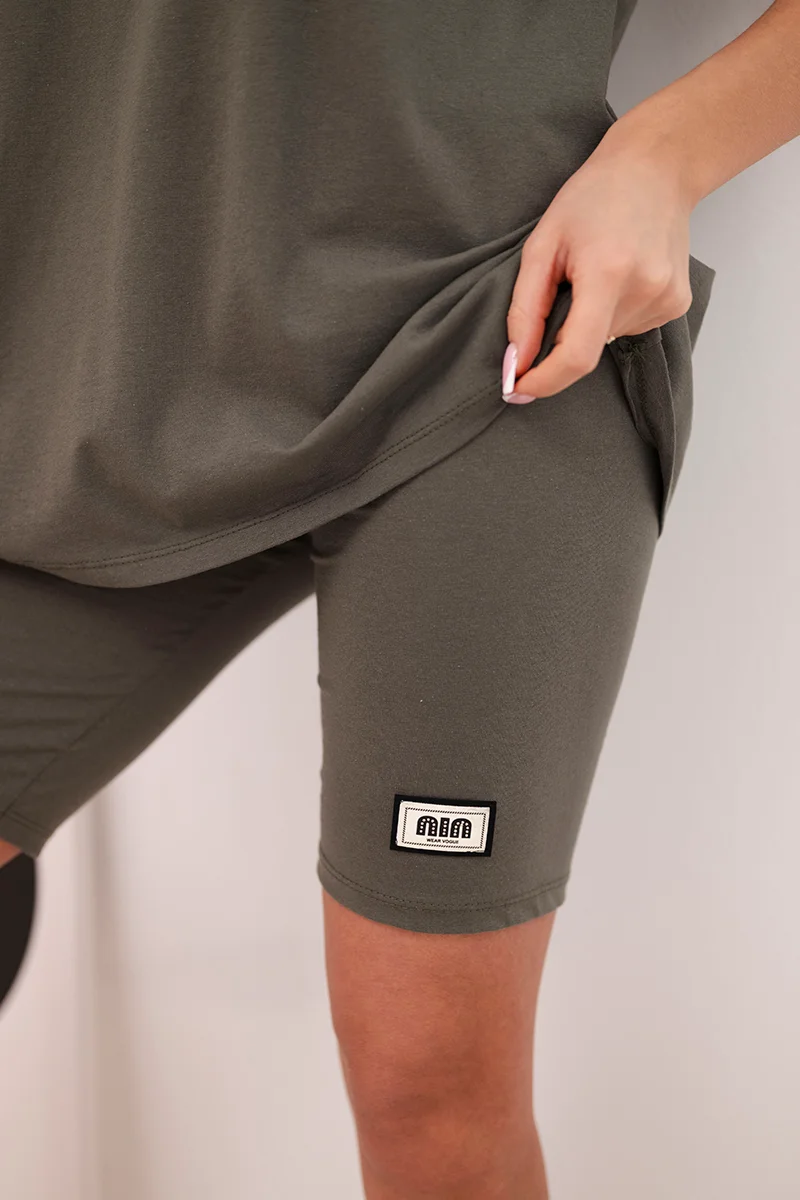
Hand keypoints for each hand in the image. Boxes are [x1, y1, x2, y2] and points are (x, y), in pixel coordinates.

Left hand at [502, 123, 696, 403]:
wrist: (657, 167)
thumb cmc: (595, 196)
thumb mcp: (542, 243)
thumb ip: (525, 309)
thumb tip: (516, 362)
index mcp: (609, 273)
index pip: (577, 356)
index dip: (544, 381)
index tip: (518, 388)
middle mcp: (646, 290)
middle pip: (588, 347)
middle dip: (561, 336)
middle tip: (563, 287)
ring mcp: (667, 300)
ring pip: (606, 339)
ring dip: (588, 320)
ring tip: (596, 271)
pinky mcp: (677, 304)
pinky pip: (628, 328)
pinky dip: (611, 313)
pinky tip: (618, 275)